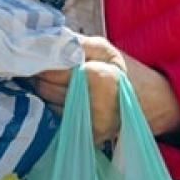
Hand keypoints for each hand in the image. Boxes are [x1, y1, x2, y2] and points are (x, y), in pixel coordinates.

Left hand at [33, 36, 179, 146]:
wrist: (150, 102)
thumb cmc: (122, 71)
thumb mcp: (104, 49)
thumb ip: (75, 44)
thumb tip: (43, 41)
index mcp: (98, 78)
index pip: (52, 71)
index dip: (39, 63)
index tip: (30, 55)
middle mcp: (94, 105)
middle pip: (46, 89)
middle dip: (37, 77)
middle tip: (31, 66)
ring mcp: (91, 125)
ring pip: (48, 105)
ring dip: (42, 93)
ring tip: (44, 81)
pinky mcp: (88, 138)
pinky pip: (58, 120)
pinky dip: (53, 108)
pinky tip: (56, 98)